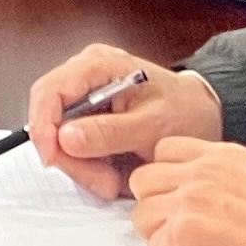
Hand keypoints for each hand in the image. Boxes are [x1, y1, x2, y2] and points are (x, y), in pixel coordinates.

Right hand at [25, 45, 221, 200]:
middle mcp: (84, 77)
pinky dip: (90, 168)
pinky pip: (72, 150)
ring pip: (59, 141)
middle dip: (72, 158)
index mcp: (98, 65)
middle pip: (51, 120)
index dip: (43, 127)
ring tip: (117, 179)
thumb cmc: (185, 111)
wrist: (201, 116)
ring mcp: (83, 99)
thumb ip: (110, 132)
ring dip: (84, 168)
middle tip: (104, 181)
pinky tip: (115, 172)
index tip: (52, 159)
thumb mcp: (153, 125)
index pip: (49, 91)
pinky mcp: (86, 121)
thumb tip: (66, 137)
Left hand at [126, 138, 245, 245]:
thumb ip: (230, 177)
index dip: (166, 176)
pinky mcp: (185, 235)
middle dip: (154, 203)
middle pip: (144, 179)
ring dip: (158, 232)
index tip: (174, 193)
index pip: (166, 150)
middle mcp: (200, 172)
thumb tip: (217, 191)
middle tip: (172, 223)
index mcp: (222, 155)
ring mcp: (189, 201)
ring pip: (142, 214)